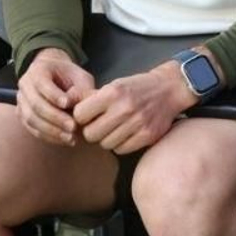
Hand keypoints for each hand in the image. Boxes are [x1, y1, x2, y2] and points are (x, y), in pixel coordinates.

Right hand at [17, 49, 95, 146]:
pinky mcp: (23, 116)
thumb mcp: (80, 77)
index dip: (54, 95)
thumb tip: (72, 104)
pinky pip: (32, 129)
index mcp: (38, 70)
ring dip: (51, 130)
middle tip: (73, 127)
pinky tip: (64, 140)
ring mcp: (21, 102)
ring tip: (70, 137)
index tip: (68, 104)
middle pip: (35, 104)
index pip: (41, 83)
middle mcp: (25, 85)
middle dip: (54, 117)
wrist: (57, 77)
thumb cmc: (71, 77)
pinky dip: (48, 136)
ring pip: (31, 119)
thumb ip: (79, 89)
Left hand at [71, 63, 193, 154]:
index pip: (80, 115)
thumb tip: (66, 101)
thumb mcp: (113, 85)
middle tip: (101, 124)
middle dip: (93, 130)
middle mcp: (124, 108)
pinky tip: (126, 133)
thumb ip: (89, 96)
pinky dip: (120, 144)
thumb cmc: (136, 88)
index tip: (89, 115)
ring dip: (107, 138)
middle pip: (90, 134)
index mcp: (113, 93)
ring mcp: (137, 123)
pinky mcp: (147, 136)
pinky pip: (121, 150)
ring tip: (116, 128)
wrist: (170, 89)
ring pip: (105, 144)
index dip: (82, 116)